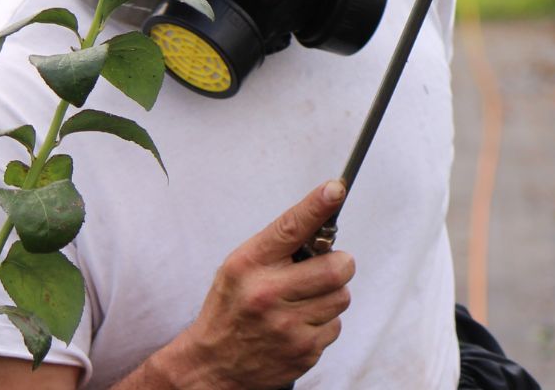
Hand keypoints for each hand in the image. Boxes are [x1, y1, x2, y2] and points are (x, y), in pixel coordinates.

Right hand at [165, 180, 354, 388]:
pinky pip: (336, 326)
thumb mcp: (240, 267)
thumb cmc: (231, 308)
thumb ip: (278, 245)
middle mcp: (268, 294)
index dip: (316, 206)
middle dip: (339, 265)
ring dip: (330, 296)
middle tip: (326, 268)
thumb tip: (324, 216)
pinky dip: (323, 324)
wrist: (212, 364)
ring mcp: (287, 327)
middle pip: (337, 267)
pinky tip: (299, 326)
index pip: (289, 228)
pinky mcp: (303, 351)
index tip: (335, 189)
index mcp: (250, 266)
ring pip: (341, 297)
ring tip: (303, 302)